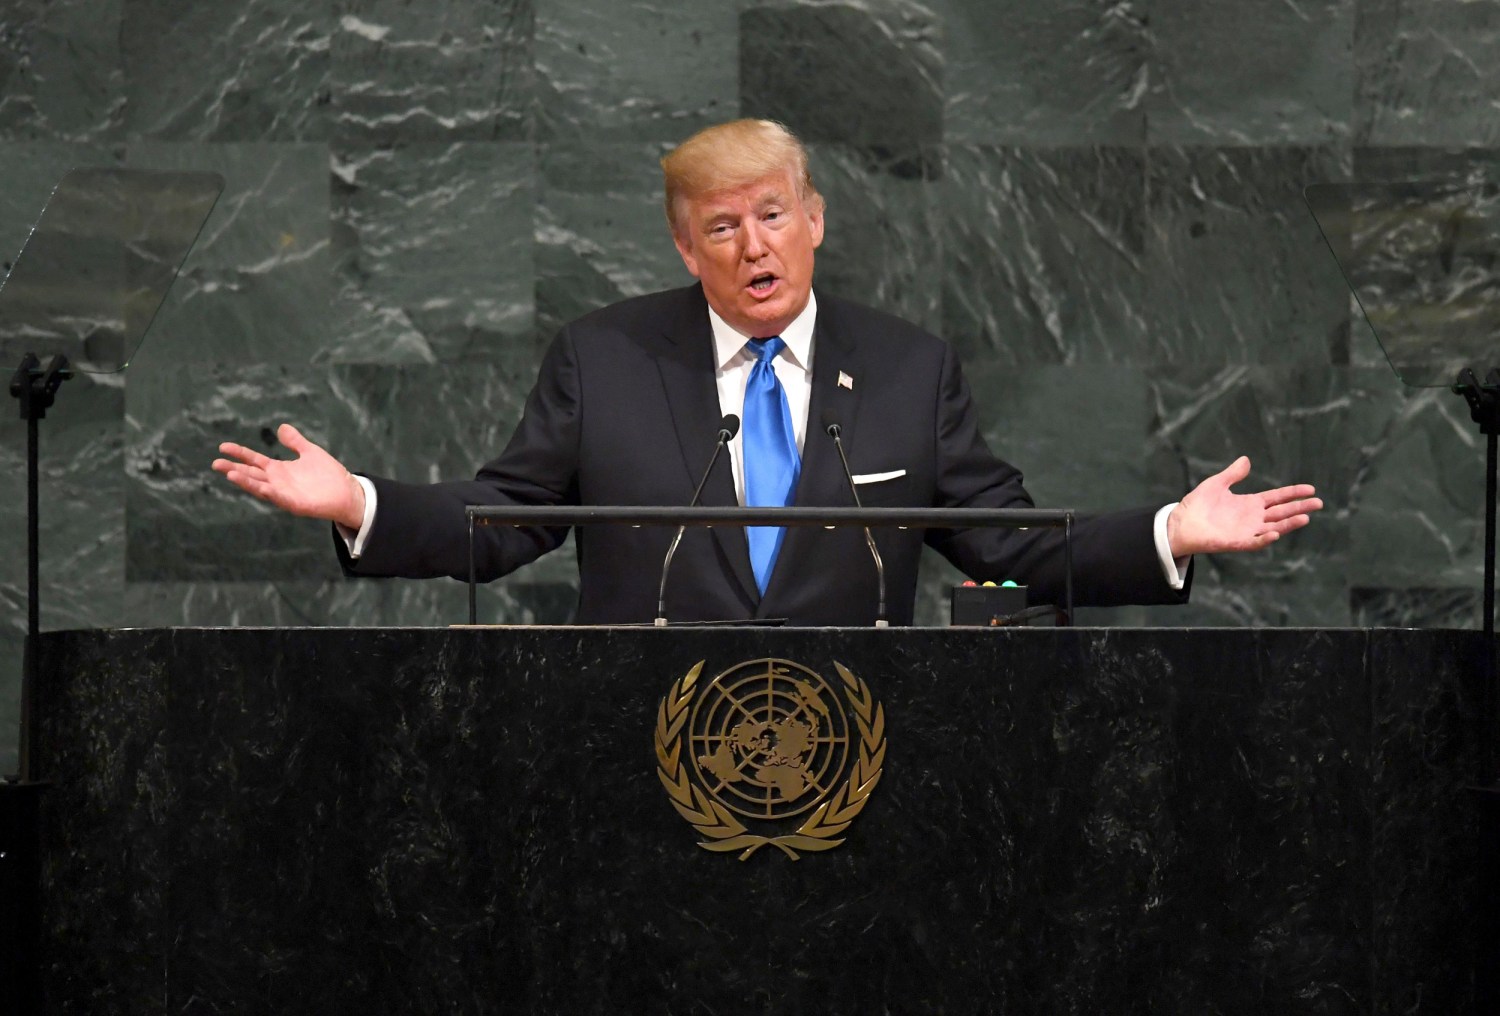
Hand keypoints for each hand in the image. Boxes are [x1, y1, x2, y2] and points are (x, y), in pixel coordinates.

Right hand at [212, 423, 365, 530]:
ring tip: (230, 474)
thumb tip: (281, 428)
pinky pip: (280, 498)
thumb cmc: (328, 475)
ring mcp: (285, 494)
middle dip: (234, 469)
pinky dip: (270, 493)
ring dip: (246, 482)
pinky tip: (262, 487)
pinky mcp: (296, 504)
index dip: (239, 453)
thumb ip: (295, 441)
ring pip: (261, 488)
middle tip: (216, 463)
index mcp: (279, 470)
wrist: (348, 492)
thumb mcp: (310, 452)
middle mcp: (278, 482)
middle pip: (251, 474)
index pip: (254, 460)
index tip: (223, 446)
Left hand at [1166, 456, 1322, 558]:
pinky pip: (1254, 542)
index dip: (1293, 493)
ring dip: (1288, 524)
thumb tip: (1246, 460)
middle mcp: (1253, 518)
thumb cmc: (1197, 505)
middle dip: (1300, 507)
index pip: (1277, 497)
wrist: (1179, 523)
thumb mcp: (1216, 484)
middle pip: (1281, 512)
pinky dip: (1264, 539)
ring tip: (1305, 517)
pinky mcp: (1236, 542)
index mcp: (1250, 504)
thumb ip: (1232, 474)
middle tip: (1318, 502)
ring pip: (1273, 527)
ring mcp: (1246, 531)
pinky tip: (1274, 533)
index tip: (1311, 489)